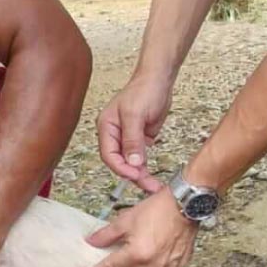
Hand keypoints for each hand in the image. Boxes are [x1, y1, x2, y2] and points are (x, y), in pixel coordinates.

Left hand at [79, 187, 196, 266]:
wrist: (186, 204)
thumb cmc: (158, 209)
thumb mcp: (126, 219)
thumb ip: (107, 234)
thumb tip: (93, 242)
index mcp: (137, 254)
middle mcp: (153, 265)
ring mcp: (168, 266)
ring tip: (135, 253)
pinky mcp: (180, 264)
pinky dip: (154, 262)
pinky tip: (154, 248)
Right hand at [97, 72, 173, 192]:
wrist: (159, 80)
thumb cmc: (143, 90)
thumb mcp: (135, 114)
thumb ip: (132, 140)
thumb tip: (133, 162)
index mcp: (107, 127)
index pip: (109, 155)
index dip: (121, 168)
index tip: (135, 175)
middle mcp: (115, 135)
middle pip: (119, 162)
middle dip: (133, 175)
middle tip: (148, 185)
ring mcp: (128, 138)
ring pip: (130, 163)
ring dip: (141, 175)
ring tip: (153, 185)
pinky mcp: (140, 139)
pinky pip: (141, 158)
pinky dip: (146, 168)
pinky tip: (152, 176)